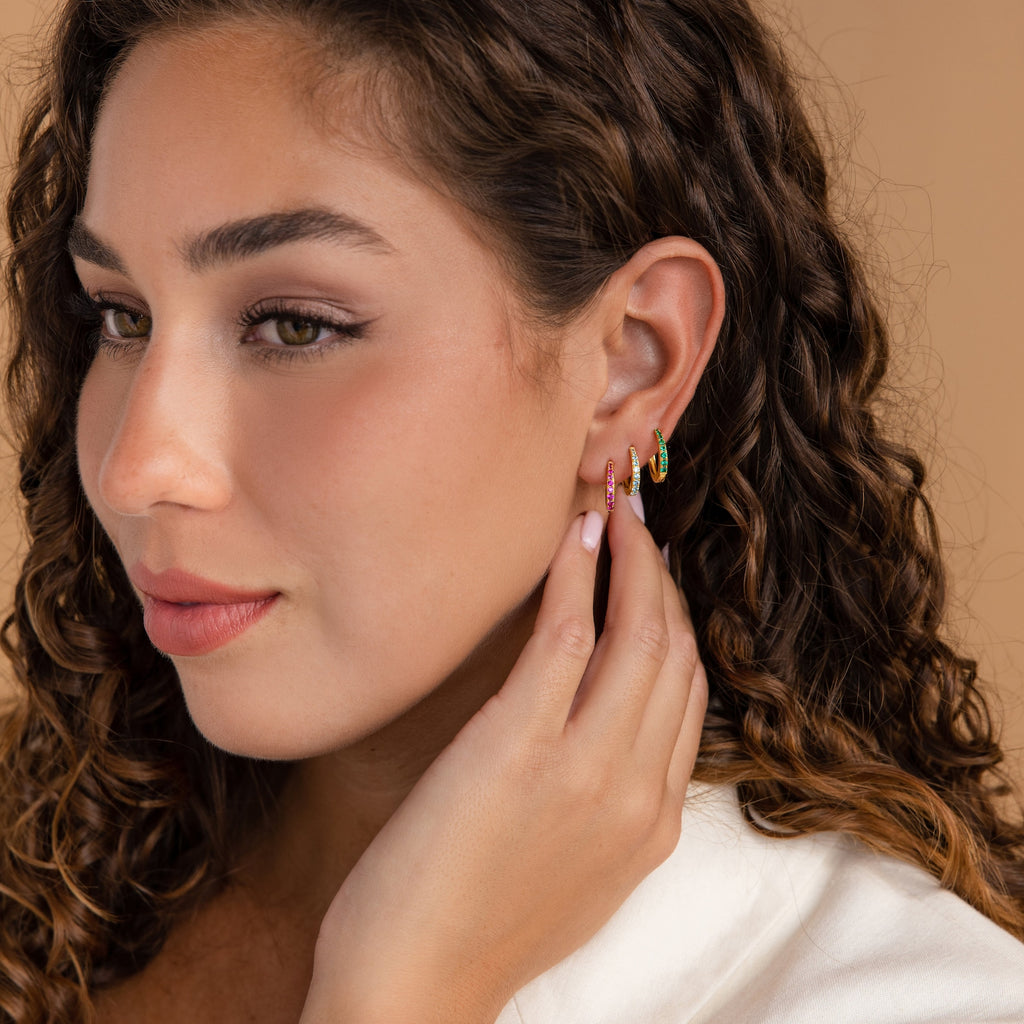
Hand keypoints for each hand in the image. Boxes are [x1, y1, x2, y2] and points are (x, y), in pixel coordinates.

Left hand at [300, 495, 707, 1023]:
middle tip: (636, 523)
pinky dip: (578, 577)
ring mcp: (586, 769)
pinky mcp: (520, 748)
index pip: (689, 692)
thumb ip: (608, 793)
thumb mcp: (577, 867)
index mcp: (654, 821)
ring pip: (639, 635)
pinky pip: (568, 637)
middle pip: (676, 652)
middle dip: (661, 576)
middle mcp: (638, 791)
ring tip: (611, 512)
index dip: (676, 617)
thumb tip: (604, 716)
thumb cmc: (479, 924)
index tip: (652, 573)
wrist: (414, 990)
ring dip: (630, 560)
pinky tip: (573, 538)